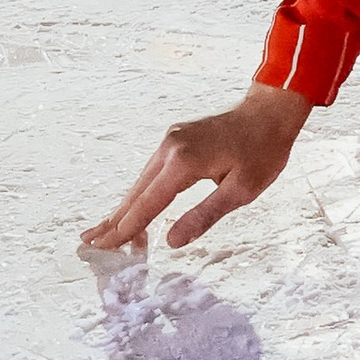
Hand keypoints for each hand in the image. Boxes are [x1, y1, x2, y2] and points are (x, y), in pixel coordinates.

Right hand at [81, 85, 311, 254]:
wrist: (271, 112)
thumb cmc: (263, 152)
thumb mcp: (241, 190)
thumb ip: (204, 216)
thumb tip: (170, 241)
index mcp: (183, 162)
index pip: (147, 205)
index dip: (125, 230)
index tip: (102, 247)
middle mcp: (170, 148)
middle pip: (136, 193)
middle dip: (114, 221)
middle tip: (89, 243)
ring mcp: (170, 140)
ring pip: (141, 182)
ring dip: (126, 209)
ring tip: (106, 233)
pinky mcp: (175, 139)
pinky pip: (151, 172)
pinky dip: (141, 193)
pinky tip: (135, 209)